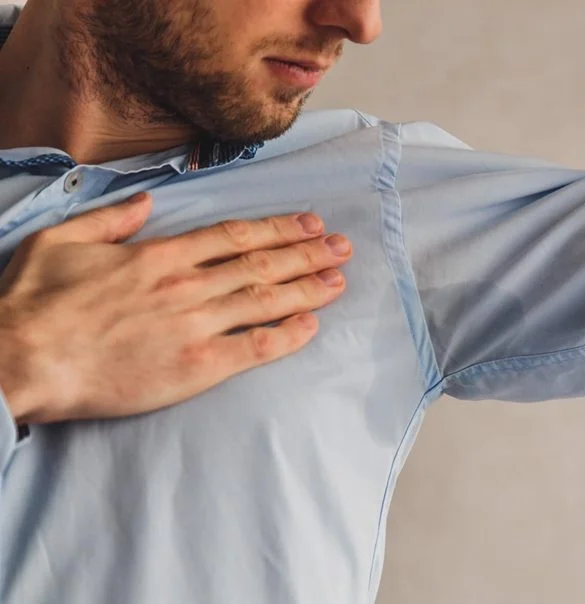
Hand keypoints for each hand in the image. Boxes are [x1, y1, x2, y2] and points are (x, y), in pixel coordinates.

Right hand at [0, 192, 352, 424]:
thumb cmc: (35, 305)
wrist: (21, 360)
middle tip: (342, 246)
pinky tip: (312, 325)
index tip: (308, 223)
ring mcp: (195, 326)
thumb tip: (146, 201)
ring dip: (309, 287)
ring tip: (339, 278)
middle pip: (261, 264)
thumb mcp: (62, 241)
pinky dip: (287, 335)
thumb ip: (111, 219)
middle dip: (308, 253)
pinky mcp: (196, 367)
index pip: (234, 236)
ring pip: (266, 300)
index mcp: (158, 256)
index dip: (278, 229)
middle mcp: (186, 286)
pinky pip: (255, 347)